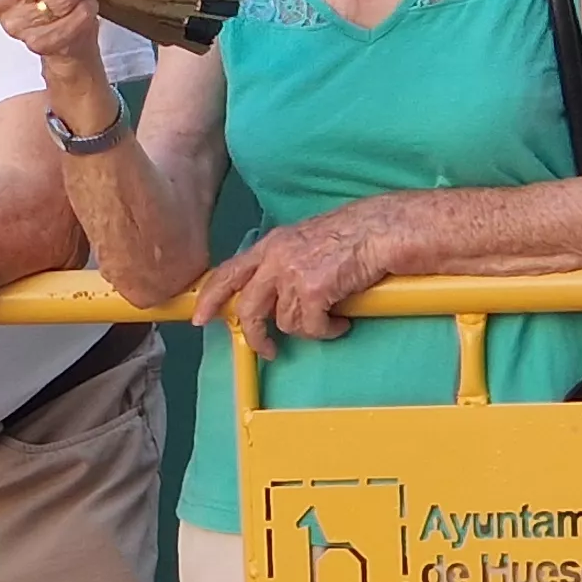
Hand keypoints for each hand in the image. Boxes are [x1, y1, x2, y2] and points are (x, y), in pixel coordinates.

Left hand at [193, 206, 389, 359]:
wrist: (381, 230)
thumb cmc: (351, 235)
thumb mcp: (304, 241)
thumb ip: (282, 263)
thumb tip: (272, 296)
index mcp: (271, 245)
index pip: (228, 272)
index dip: (211, 297)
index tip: (200, 318)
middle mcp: (276, 258)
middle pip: (248, 309)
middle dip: (255, 336)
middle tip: (268, 350)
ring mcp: (292, 275)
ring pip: (285, 323)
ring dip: (307, 328)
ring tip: (329, 319)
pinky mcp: (313, 292)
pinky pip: (312, 328)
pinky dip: (327, 331)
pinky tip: (341, 323)